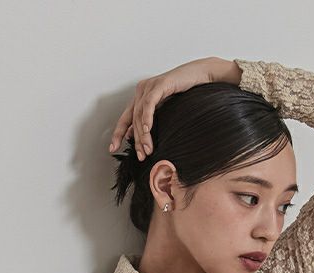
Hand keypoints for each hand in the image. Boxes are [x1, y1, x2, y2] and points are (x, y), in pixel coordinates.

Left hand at [109, 56, 231, 161]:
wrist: (201, 76)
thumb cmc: (186, 93)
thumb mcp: (164, 111)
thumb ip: (150, 121)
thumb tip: (134, 136)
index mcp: (140, 97)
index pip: (125, 118)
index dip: (117, 134)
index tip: (112, 149)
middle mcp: (141, 90)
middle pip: (133, 120)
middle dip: (136, 140)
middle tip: (142, 156)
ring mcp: (149, 86)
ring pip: (140, 114)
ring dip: (143, 134)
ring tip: (147, 149)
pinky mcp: (159, 84)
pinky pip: (149, 103)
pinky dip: (147, 117)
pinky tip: (147, 129)